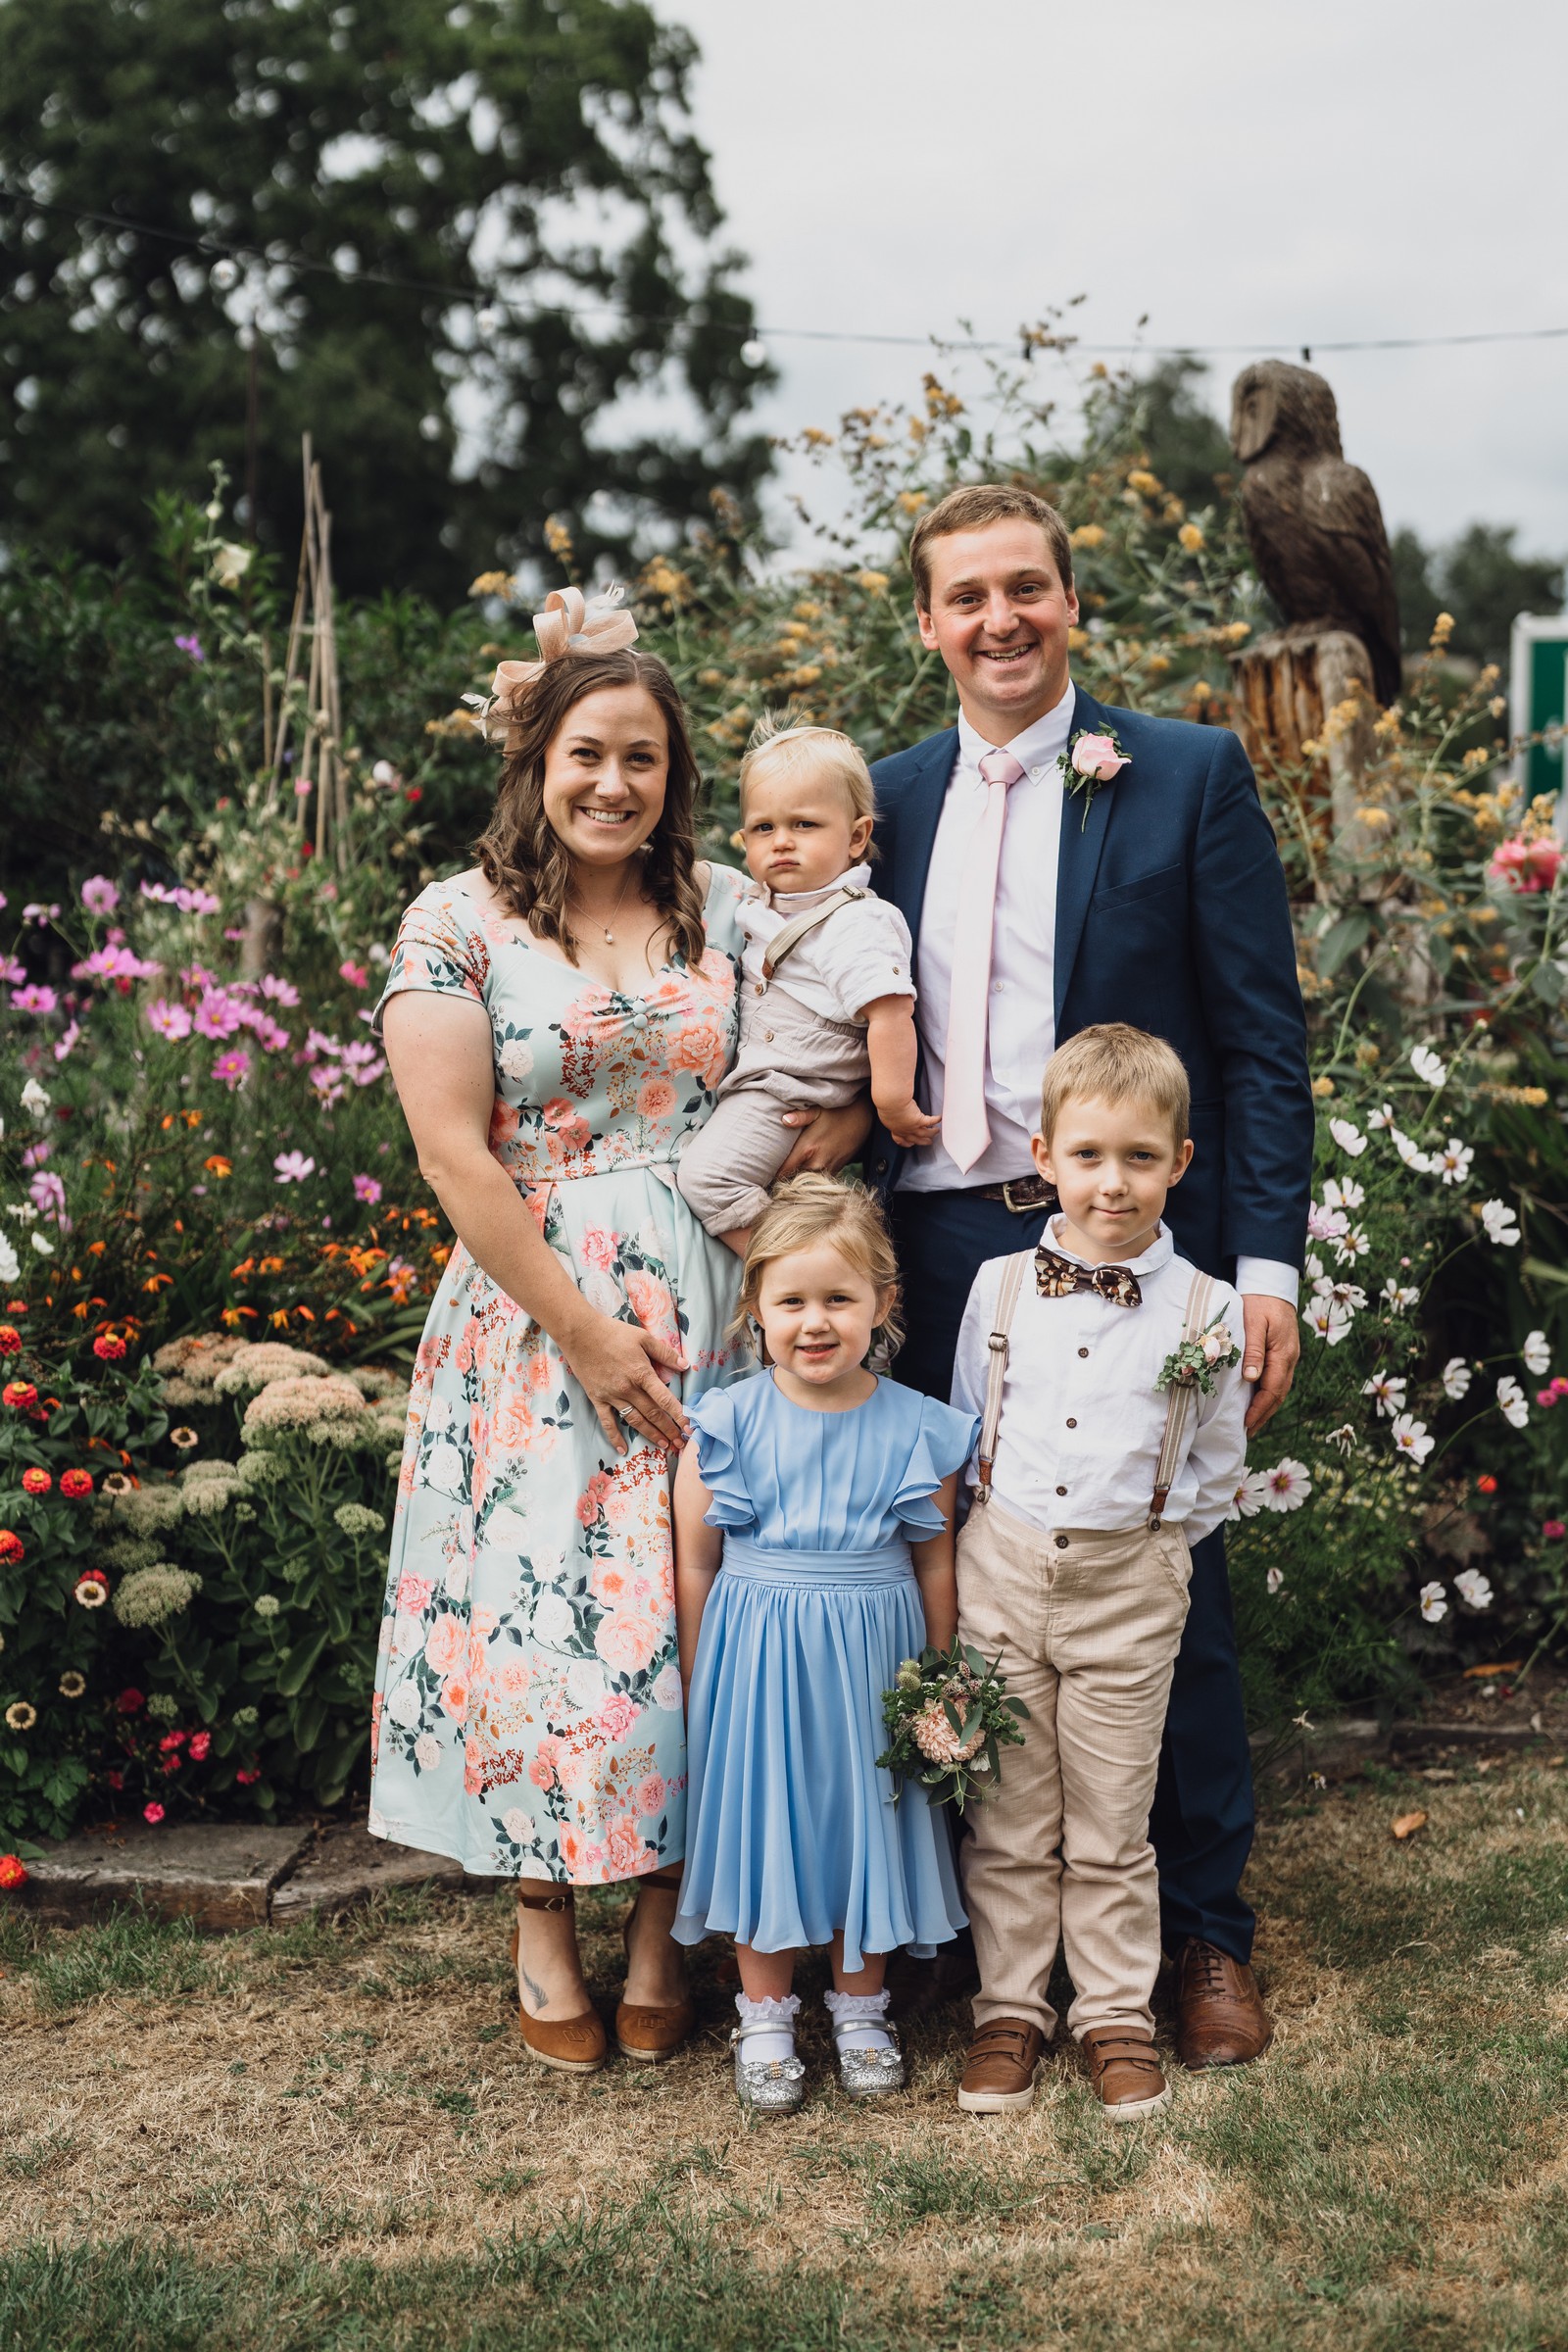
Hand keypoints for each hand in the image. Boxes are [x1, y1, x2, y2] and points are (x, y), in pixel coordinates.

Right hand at [559, 1309, 688, 1456]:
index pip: (665, 1399)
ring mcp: (612, 1396)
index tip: (689, 1427)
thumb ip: (665, 1353)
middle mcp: (628, 1389)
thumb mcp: (643, 1337)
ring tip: (664, 1445)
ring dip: (650, 1434)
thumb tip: (685, 1366)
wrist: (580, 1334)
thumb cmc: (613, 1333)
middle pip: (653, 1413)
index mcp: (641, 1373)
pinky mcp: (597, 1399)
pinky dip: (615, 1437)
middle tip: (681, 1443)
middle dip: (669, 1429)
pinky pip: (607, 1422)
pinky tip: (623, 1449)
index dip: (678, 1414)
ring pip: (635, 1420)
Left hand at [777, 1097, 872, 1178]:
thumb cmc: (838, 1110)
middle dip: (783, 1180)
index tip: (763, 1176)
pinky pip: (820, 1178)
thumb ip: (800, 1116)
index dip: (771, 1177)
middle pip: (793, 1181)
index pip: (783, 1173)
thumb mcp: (818, 1110)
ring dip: (798, 1180)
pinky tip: (805, 1170)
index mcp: (808, 1149)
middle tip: (770, 1177)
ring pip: (807, 1182)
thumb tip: (784, 1119)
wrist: (864, 1116)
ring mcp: (828, 1168)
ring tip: (786, 1176)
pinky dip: (811, 1177)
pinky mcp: (837, 1169)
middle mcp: (817, 1163)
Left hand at [876, 1098, 940, 1148]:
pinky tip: (939, 1118)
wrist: (891, 1102)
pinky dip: (936, 1120)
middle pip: (915, 1139)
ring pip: (925, 1133)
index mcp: (895, 1129)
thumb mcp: (886, 1112)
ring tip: (936, 1131)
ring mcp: (913, 1127)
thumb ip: (890, 1115)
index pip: (900, 1139)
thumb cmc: (886, 1105)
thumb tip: (891, 1111)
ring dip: (932, 1133)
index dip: (906, 1143)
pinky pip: (930, 1121)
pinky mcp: (919, 1120)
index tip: (910, 1143)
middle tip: (928, 1142)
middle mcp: (904, 1130)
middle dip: (923, 1142)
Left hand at [1241, 1294, 1299, 1435]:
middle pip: (1279, 1394)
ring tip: (1251, 1422)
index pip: (1273, 1388)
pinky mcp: (1283, 1353)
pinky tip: (1257, 1400)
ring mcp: (1288, 1356)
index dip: (1259, 1408)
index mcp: (1283, 1353)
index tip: (1246, 1423)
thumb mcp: (1254, 1323)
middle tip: (1247, 1431)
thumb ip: (1254, 1350)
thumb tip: (1252, 1378)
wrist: (1272, 1285)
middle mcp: (1290, 1358)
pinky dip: (1268, 1394)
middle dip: (1264, 1414)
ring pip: (1280, 1388)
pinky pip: (1278, 1379)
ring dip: (1267, 1407)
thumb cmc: (1259, 1302)